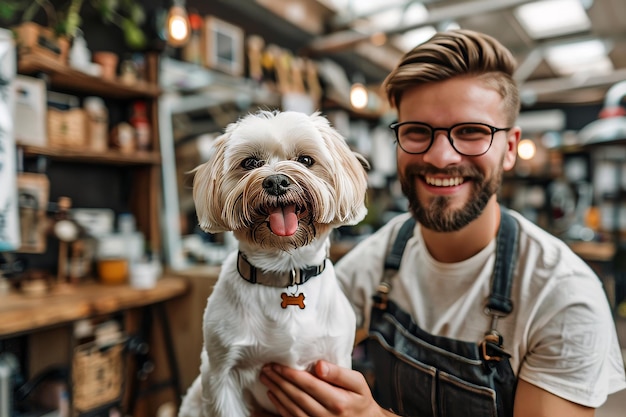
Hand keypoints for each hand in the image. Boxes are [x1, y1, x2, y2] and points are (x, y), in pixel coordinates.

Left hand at [259, 360, 394, 416]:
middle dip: (279, 382)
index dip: (291, 374)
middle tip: (266, 369)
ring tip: (266, 379)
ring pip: (291, 409)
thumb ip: (339, 373)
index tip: (277, 365)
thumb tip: (319, 365)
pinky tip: (271, 397)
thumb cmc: (360, 400)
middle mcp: (326, 416)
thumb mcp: (358, 383)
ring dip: (276, 393)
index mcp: (338, 402)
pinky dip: (277, 410)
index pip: (309, 385)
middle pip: (297, 396)